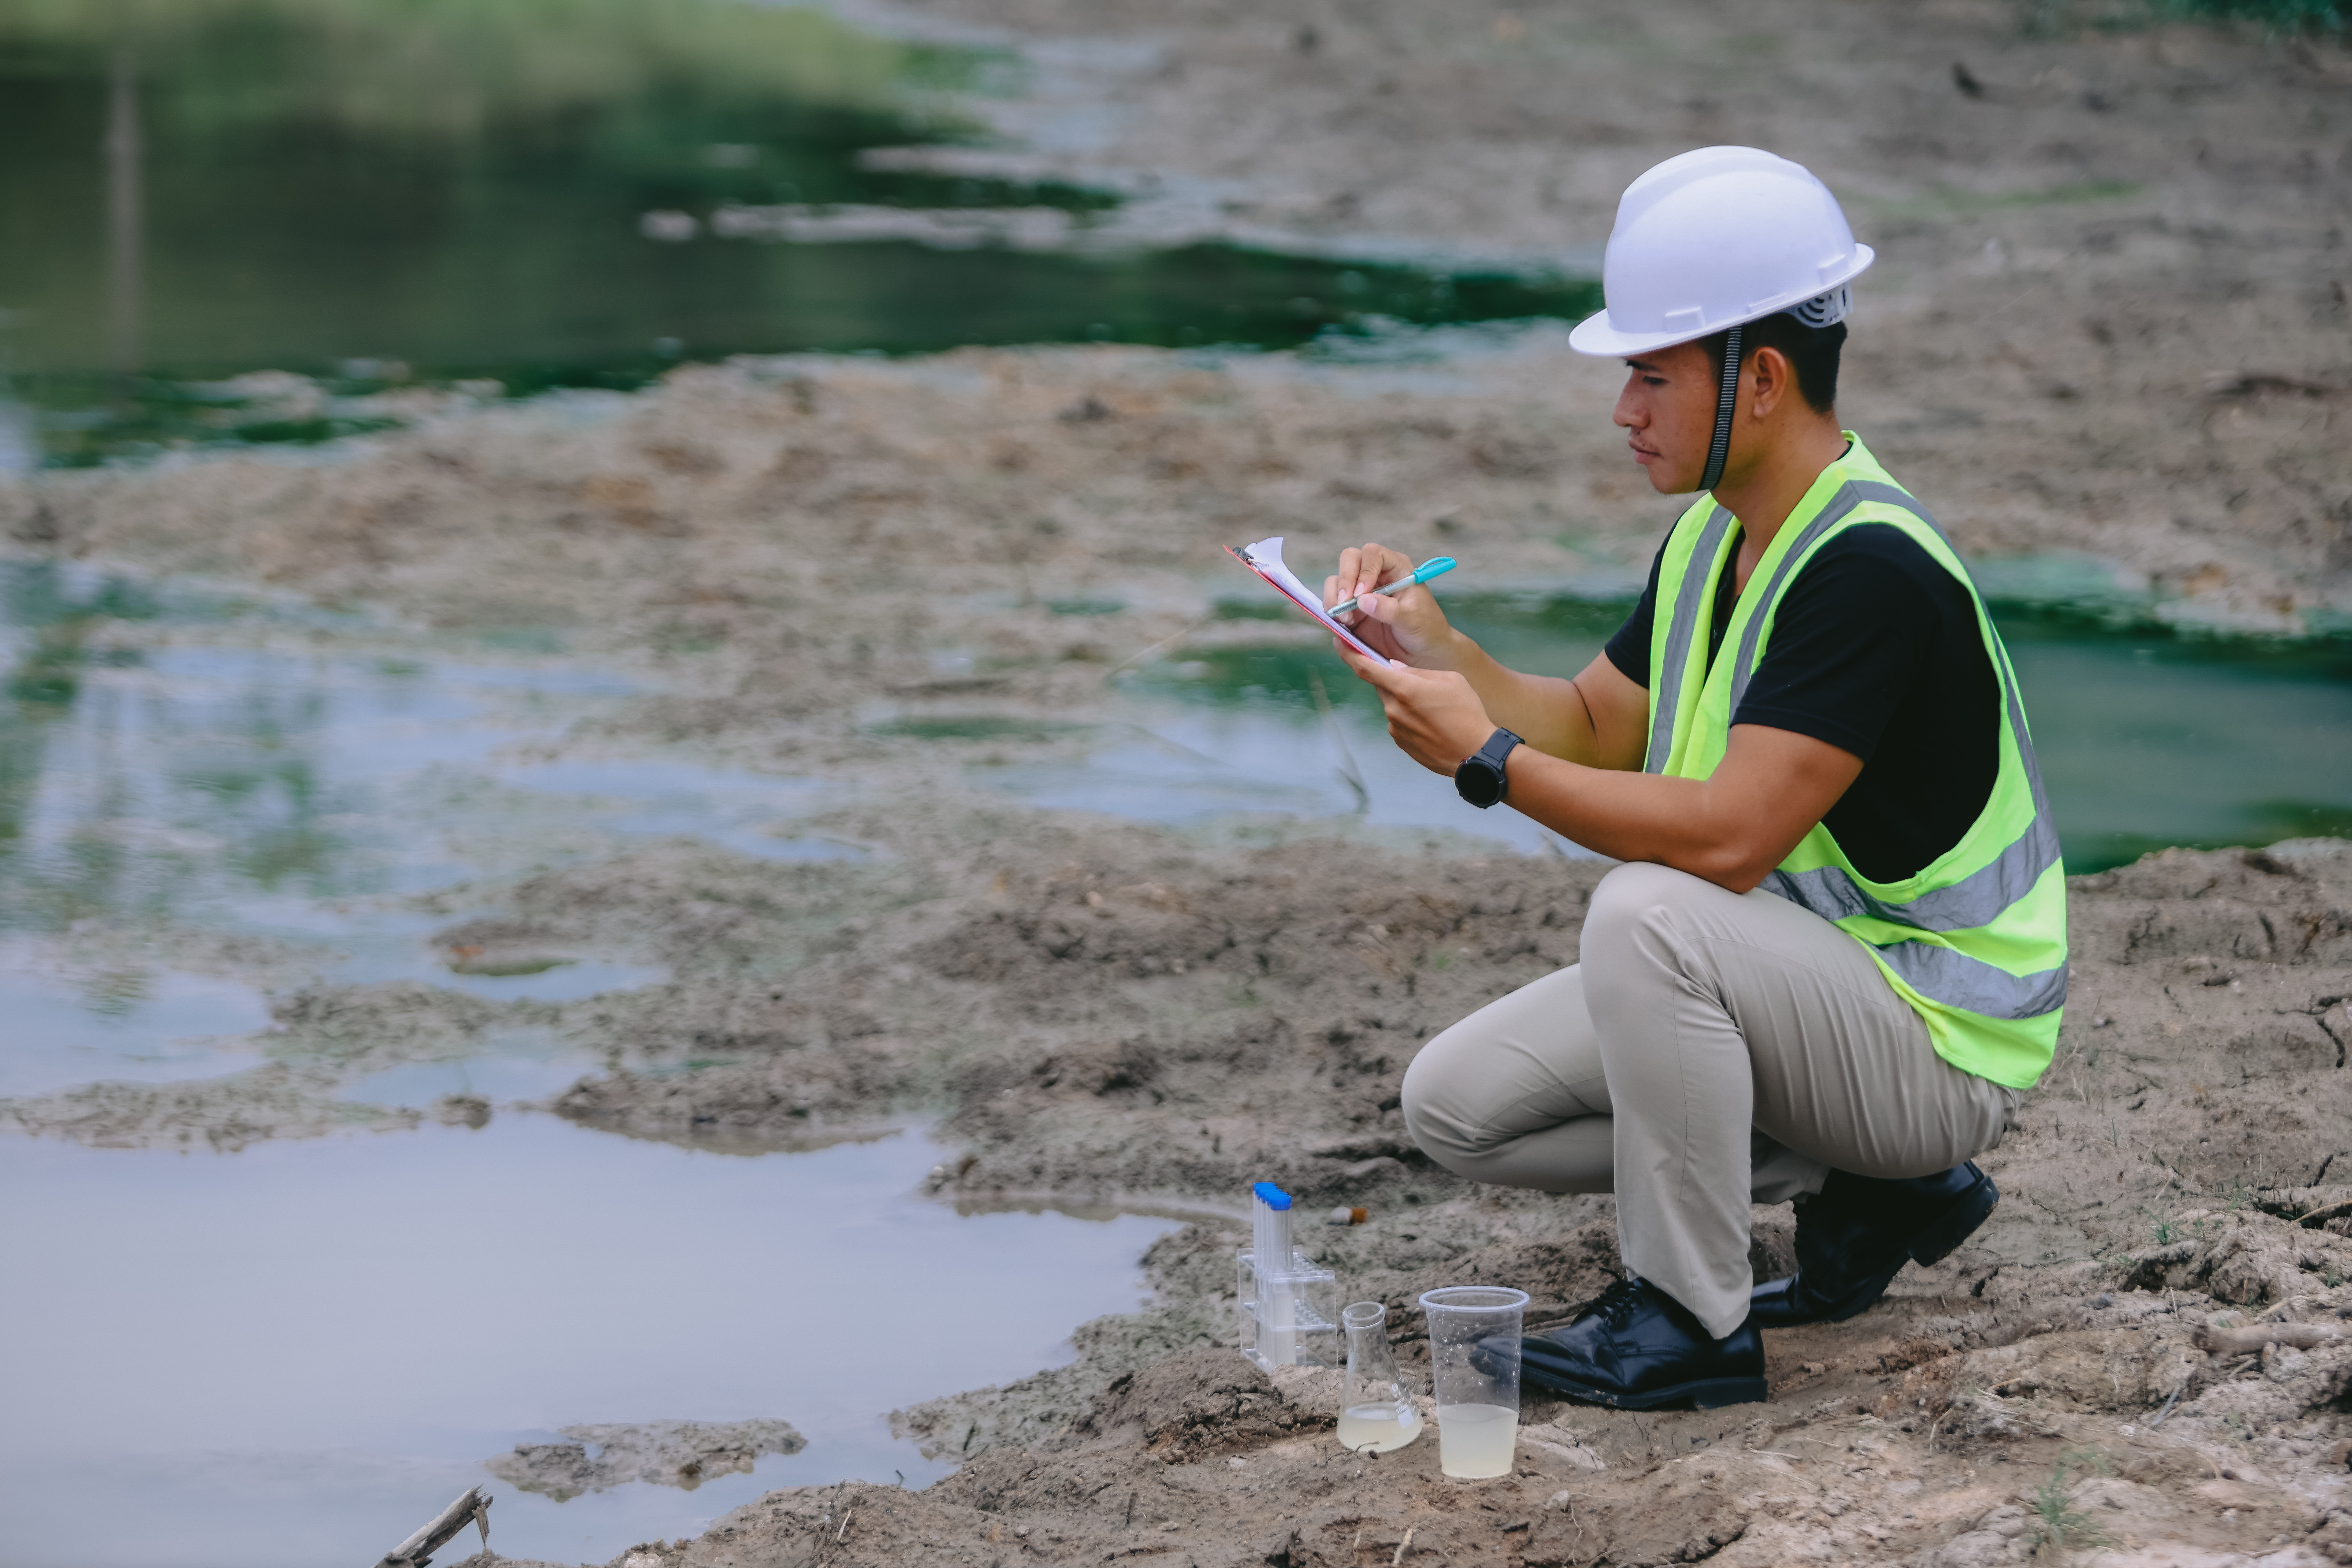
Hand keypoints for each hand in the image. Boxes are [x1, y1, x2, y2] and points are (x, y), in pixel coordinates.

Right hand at [1323, 542, 1457, 668]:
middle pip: (1350, 559)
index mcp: (1396, 569)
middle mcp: (1376, 574)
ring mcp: (1361, 591)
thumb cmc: (1425, 629)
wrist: (1422, 651)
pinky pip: (1333, 601)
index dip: (1365, 570)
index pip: (1373, 554)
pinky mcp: (1351, 608)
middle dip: (1344, 580)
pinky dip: (1332, 610)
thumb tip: (1363, 600)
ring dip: (1335, 597)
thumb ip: (1389, 609)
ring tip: (1346, 619)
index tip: (1362, 593)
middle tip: (1345, 603)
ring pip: (1336, 580)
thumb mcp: (1412, 619)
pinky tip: (1344, 624)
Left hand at [1339, 648, 1496, 776]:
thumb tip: (1395, 668)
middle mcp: (1394, 709)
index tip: (1339, 642)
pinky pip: (1399, 722)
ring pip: (1392, 705)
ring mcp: (1395, 728)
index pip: (1366, 668)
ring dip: (1406, 701)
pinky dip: (1410, 718)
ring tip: (1434, 708)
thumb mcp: (1450, 680)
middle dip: (1393, 680)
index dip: (1349, 654)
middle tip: (1417, 683)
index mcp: (1405, 689)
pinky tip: (1433, 723)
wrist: (1476, 753)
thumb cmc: (1467, 713)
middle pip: (1382, 686)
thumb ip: (1418, 672)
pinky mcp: (1401, 743)